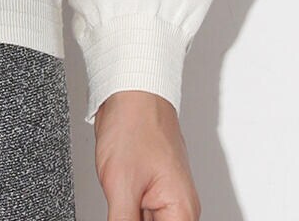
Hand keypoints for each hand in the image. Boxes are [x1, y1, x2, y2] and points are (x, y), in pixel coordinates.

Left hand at [93, 90, 200, 219]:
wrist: (129, 90)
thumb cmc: (133, 124)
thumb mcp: (121, 186)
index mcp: (182, 212)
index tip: (125, 216)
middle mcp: (180, 206)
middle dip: (133, 218)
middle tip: (119, 203)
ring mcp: (166, 195)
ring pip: (146, 220)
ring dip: (128, 214)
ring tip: (120, 192)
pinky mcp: (151, 186)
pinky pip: (140, 210)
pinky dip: (127, 209)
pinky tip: (116, 196)